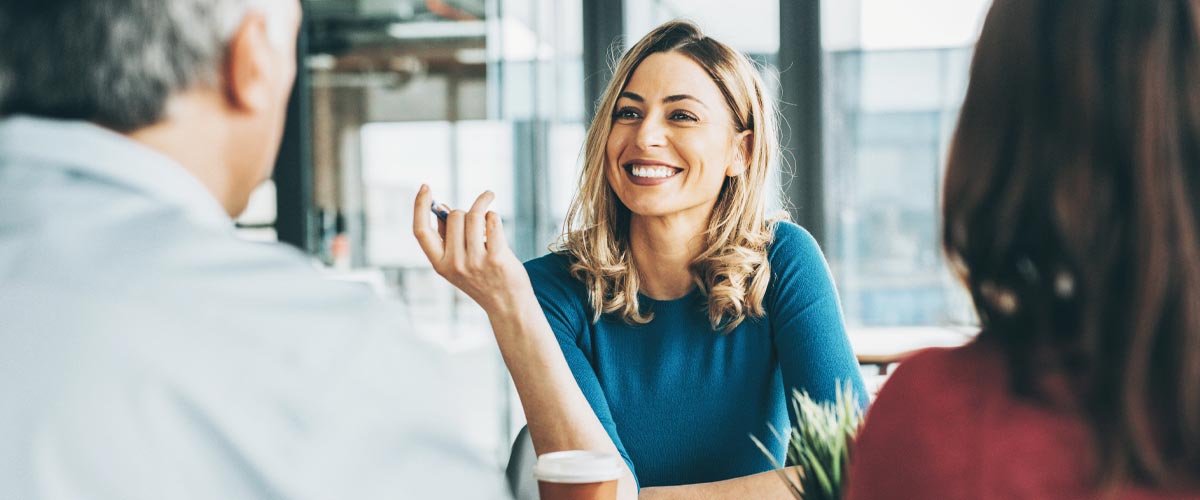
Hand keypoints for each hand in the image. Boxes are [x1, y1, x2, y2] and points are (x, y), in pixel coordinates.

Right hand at [412, 185, 533, 315]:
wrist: (508, 305)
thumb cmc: (484, 279)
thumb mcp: (458, 263)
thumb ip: (449, 238)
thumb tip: (443, 207)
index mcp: (440, 264)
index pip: (421, 231)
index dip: (420, 206)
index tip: (425, 187)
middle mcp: (455, 264)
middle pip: (455, 217)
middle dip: (465, 212)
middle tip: (476, 219)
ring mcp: (476, 262)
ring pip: (474, 216)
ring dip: (482, 206)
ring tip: (488, 208)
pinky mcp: (497, 258)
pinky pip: (492, 221)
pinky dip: (493, 216)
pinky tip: (495, 222)